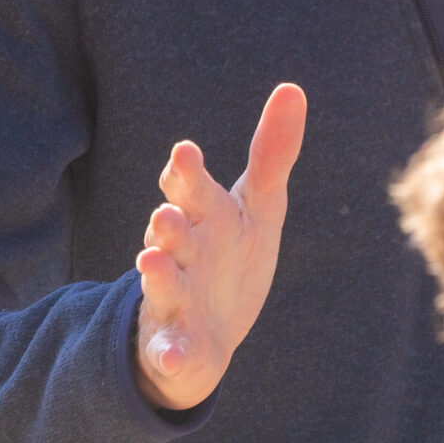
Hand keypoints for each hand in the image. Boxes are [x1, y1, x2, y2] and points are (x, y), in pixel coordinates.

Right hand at [133, 82, 307, 410]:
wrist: (209, 331)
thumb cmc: (232, 254)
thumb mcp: (259, 206)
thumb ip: (271, 152)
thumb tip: (292, 88)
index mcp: (204, 216)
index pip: (192, 189)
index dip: (186, 173)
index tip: (186, 152)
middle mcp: (182, 252)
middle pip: (173, 233)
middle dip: (168, 222)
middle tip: (165, 211)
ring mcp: (173, 298)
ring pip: (162, 283)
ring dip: (157, 273)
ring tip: (151, 260)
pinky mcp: (174, 344)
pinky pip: (168, 349)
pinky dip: (168, 352)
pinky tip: (171, 355)